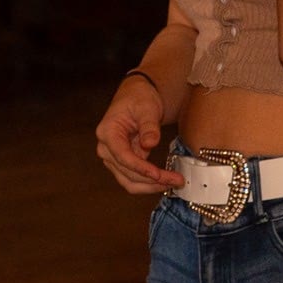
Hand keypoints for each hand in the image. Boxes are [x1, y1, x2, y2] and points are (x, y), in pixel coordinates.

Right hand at [93, 77, 181, 195]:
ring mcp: (113, 157)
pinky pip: (134, 179)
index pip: (122, 156)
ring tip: (173, 183)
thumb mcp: (147, 107)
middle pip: (126, 173)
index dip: (140, 168)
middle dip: (151, 180)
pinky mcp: (123, 162)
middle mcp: (106, 148)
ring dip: (151, 186)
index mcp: (107, 132)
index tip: (158, 174)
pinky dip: (150, 183)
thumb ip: (149, 126)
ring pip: (129, 181)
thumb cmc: (139, 98)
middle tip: (176, 180)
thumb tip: (150, 143)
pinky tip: (166, 180)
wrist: (137, 96)